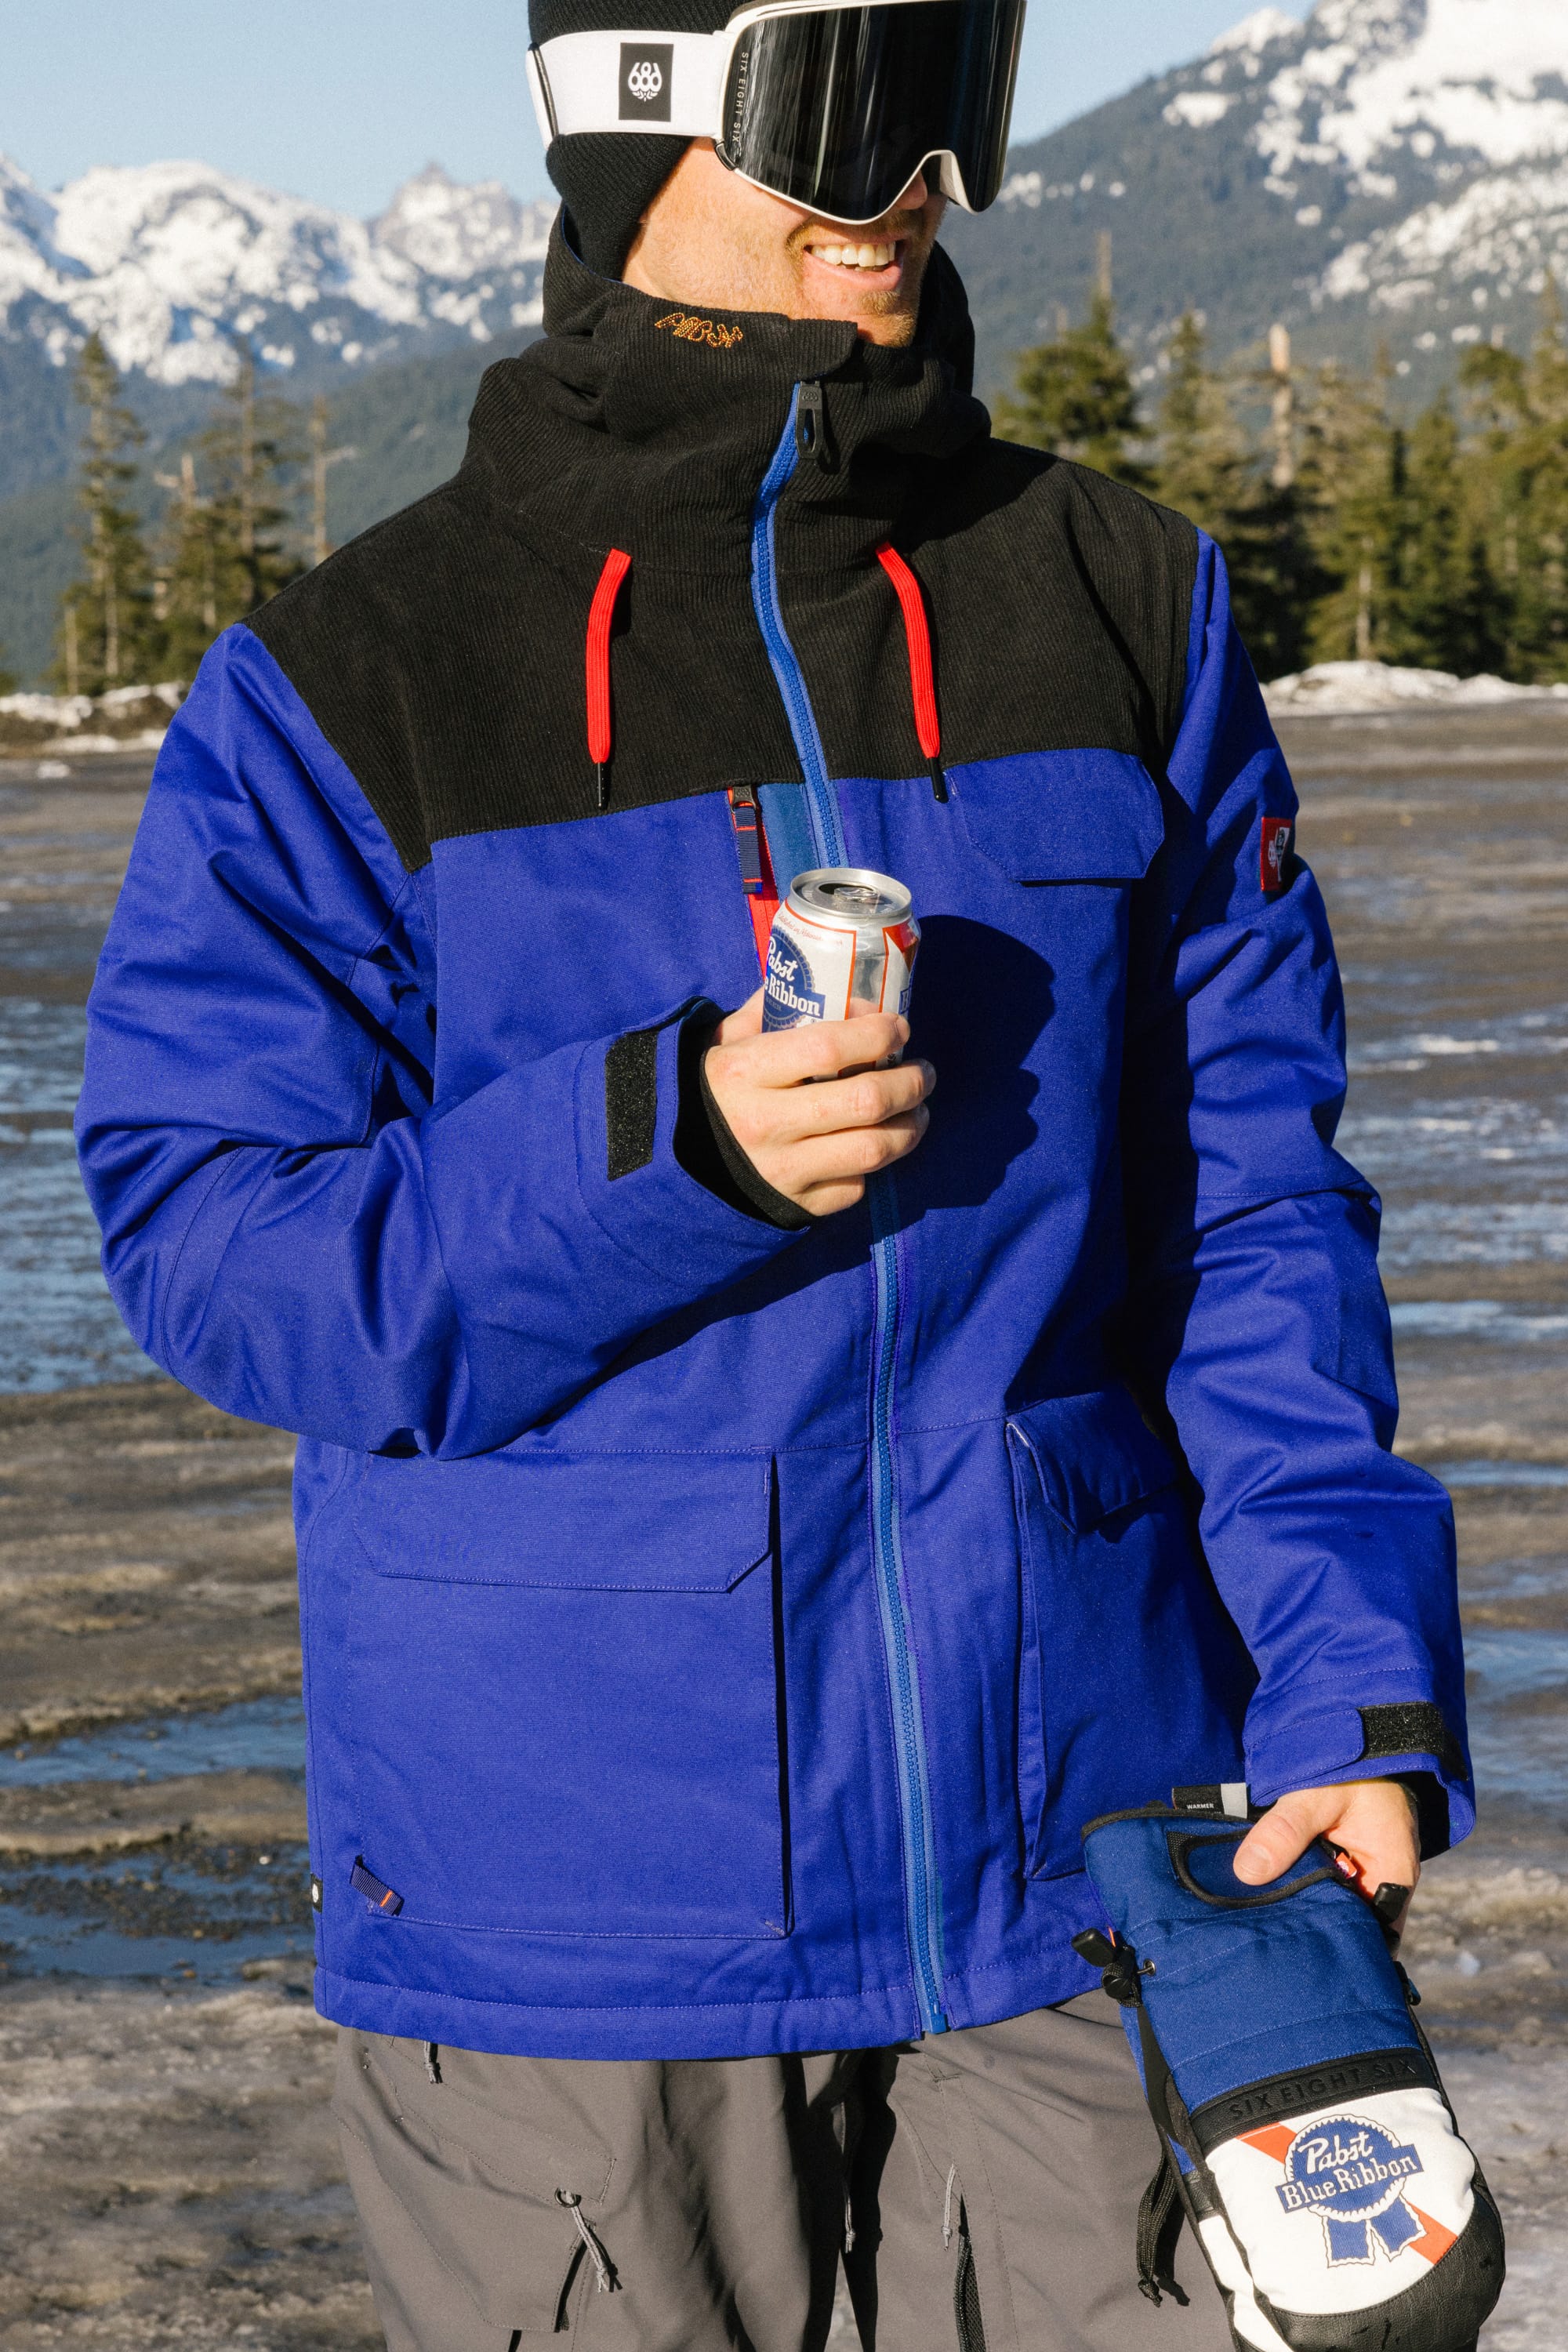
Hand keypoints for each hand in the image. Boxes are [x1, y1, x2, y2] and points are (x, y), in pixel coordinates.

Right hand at [703, 988, 934, 1217]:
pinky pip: (856, 1186)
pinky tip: (877, 1144)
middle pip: (864, 1102)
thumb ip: (777, 1010)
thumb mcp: (727, 1040)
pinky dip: (874, 1164)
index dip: (877, 1035)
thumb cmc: (714, 1089)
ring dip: (911, 1126)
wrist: (677, 1165)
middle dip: (910, 1083)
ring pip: (873, 1150)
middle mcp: (764, 1124)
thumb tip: (851, 994)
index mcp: (744, 1073)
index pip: (828, 1048)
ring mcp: (782, 1171)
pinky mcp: (795, 1206)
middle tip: (923, 1072)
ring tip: (919, 1109)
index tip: (899, 1028)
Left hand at [1233, 1779, 1420, 1939]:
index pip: (1369, 1937)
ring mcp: (1365, 1870)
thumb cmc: (1356, 1767)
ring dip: (1302, 1901)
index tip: (1290, 1947)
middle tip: (1262, 1933)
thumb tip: (1247, 1873)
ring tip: (1260, 1914)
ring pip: (1332, 1901)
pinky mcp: (1347, 1856)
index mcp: (1391, 1876)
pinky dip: (1300, 1880)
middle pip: (1347, 1922)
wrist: (1367, 1734)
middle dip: (1309, 1926)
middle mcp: (1383, 1881)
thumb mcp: (1318, 1796)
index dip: (1333, 1946)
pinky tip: (1268, 1884)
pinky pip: (1324, 1879)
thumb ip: (1285, 1832)